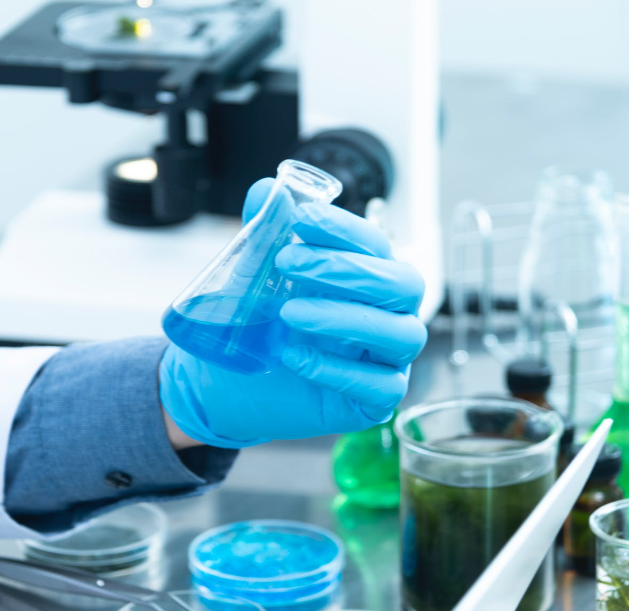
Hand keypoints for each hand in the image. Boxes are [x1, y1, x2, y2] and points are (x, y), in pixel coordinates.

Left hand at [159, 178, 427, 448]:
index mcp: (369, 276)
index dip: (342, 228)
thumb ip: (264, 231)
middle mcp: (389, 314)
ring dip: (344, 318)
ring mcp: (388, 359)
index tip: (299, 218)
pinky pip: (380, 386)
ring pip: (401, 334)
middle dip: (345, 269)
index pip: (375, 244)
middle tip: (287, 263)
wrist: (226, 383)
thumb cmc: (256, 323)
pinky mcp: (376, 402)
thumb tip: (269, 190)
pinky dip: (338, 369)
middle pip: (402, 284)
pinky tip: (294, 357)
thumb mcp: (252, 274)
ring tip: (287, 312)